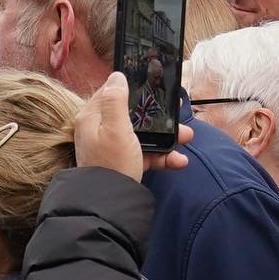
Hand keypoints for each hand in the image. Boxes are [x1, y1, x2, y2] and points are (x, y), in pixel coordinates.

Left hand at [74, 73, 191, 181]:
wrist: (110, 204)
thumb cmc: (110, 163)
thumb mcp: (115, 128)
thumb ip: (115, 101)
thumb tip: (116, 76)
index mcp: (92, 117)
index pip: (111, 93)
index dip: (132, 89)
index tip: (153, 88)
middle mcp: (100, 130)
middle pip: (132, 115)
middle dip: (158, 117)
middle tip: (178, 119)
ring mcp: (112, 148)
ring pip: (142, 135)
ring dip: (166, 138)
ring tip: (186, 139)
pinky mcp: (123, 163)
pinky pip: (145, 154)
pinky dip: (162, 157)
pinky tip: (178, 161)